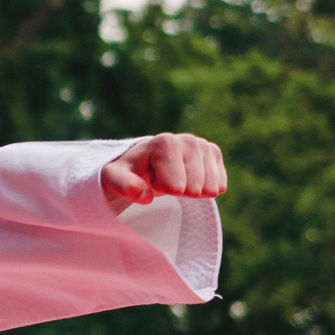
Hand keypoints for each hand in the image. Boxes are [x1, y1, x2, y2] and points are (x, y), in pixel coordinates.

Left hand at [103, 132, 227, 211]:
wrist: (143, 163)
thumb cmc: (128, 172)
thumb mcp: (114, 178)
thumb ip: (123, 185)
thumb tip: (145, 195)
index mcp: (164, 143)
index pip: (176, 187)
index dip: (163, 189)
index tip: (151, 179)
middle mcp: (187, 140)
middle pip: (195, 188)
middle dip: (178, 191)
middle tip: (163, 179)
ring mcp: (202, 145)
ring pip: (210, 187)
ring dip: (192, 191)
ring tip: (175, 180)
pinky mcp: (213, 153)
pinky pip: (220, 184)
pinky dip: (207, 190)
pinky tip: (192, 182)